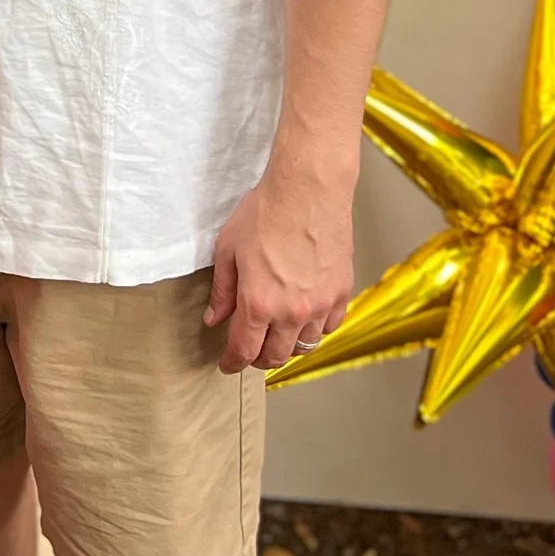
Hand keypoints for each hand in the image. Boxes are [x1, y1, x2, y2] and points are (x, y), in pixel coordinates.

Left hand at [204, 168, 355, 373]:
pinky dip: (316, 328)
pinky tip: (306, 316)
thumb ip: (222, 290)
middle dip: (258, 359)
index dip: (232, 363)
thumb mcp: (228, 249)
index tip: (228, 365)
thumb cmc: (265, 213)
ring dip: (288, 346)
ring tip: (277, 335)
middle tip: (250, 350)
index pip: (244, 350)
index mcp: (259, 303)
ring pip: (304, 345)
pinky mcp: (340, 292)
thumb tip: (214, 318)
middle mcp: (291, 312)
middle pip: (276, 356)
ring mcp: (320, 304)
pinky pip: (329, 326)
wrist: (308, 190)